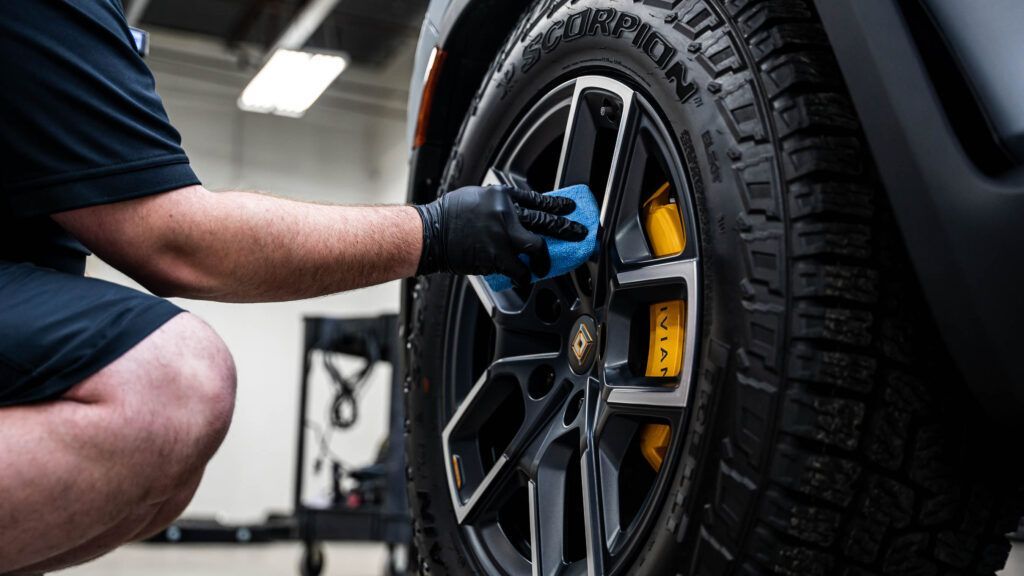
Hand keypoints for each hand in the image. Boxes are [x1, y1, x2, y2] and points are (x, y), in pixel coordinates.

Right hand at [414, 185, 587, 285]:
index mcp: (501, 196)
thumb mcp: (475, 198)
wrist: (430, 233)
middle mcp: (506, 213)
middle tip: (579, 233)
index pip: (537, 199)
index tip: (570, 208)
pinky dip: (523, 276)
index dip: (557, 204)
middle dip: (566, 229)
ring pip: (536, 248)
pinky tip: (525, 278)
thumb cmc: (447, 216)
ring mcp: (503, 235)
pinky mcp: (497, 256)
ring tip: (546, 264)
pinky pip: (519, 269)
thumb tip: (514, 213)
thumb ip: (497, 204)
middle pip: (545, 221)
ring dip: (545, 258)